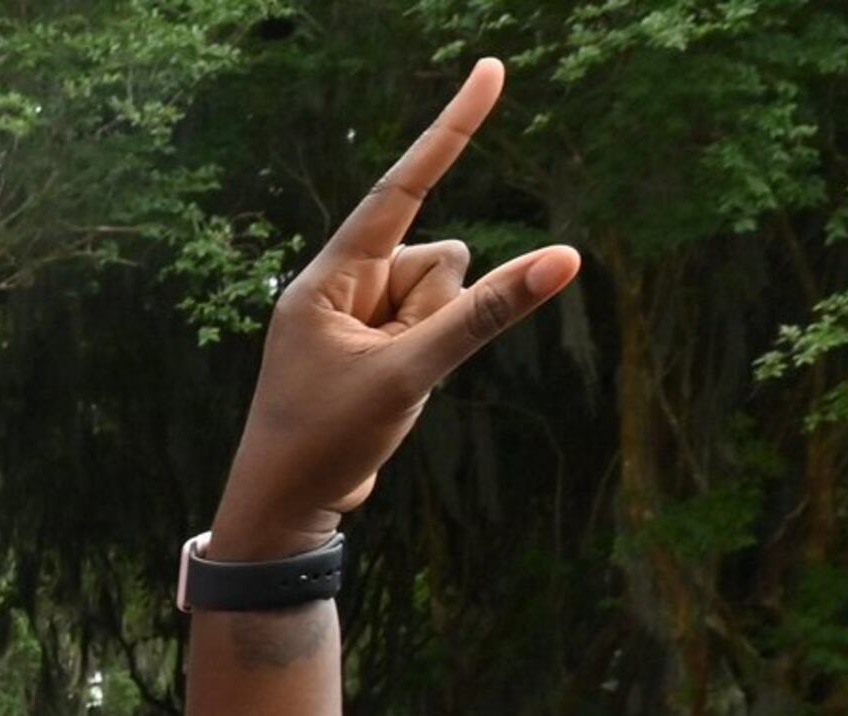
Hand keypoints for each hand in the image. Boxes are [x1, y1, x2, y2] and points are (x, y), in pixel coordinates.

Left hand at [210, 60, 579, 555]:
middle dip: (438, 312)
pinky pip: (435, 331)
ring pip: (446, 298)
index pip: (401, 189)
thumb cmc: (324, 443)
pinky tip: (382, 401)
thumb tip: (563, 259)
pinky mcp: (376, 346)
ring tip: (381, 391)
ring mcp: (362, 316)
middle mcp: (344, 285)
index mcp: (329, 278)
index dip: (450, 130)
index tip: (491, 70)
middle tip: (387, 372)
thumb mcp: (410, 375)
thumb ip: (487, 315)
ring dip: (433, 345)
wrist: (284, 512)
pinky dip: (425, 366)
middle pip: (442, 260)